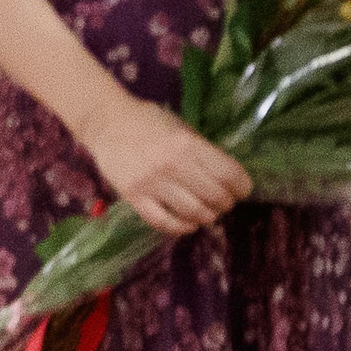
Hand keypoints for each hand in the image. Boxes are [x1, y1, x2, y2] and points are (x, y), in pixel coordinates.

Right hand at [80, 90, 249, 235]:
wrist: (107, 123)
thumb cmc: (150, 122)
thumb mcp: (182, 127)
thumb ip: (202, 150)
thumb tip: (227, 175)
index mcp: (188, 144)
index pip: (228, 173)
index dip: (242, 186)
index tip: (243, 189)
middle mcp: (172, 165)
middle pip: (214, 196)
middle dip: (227, 203)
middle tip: (226, 202)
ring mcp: (151, 183)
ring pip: (192, 212)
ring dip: (207, 216)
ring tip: (209, 213)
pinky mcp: (134, 197)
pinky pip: (163, 222)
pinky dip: (181, 228)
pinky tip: (189, 224)